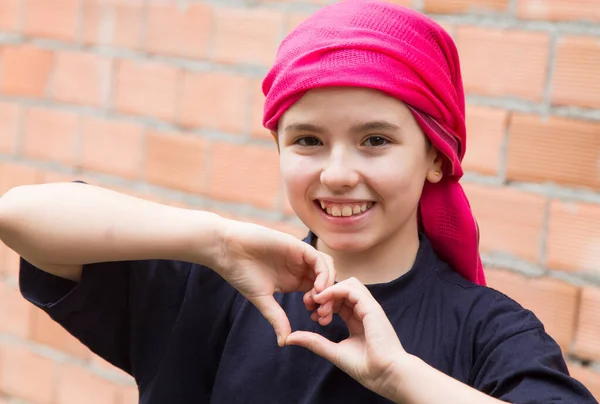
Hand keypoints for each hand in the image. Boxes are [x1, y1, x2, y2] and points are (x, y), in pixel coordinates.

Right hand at [212, 219, 335, 345]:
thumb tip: (284, 342)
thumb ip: (276, 318)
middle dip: (329, 298)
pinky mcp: (297, 246)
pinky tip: (316, 288)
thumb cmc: (241, 272)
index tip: (317, 320)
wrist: (227, 250)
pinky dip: (323, 273)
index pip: (319, 293)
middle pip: (327, 281)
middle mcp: (300, 268)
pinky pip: (319, 259)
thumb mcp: (262, 299)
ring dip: (329, 285)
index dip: (323, 307)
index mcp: (295, 280)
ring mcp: (300, 256)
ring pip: (327, 268)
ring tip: (319, 302)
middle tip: (322, 315)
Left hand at [285, 277, 408, 400]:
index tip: (310, 313)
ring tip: (317, 304)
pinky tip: (323, 299)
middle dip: (323, 294)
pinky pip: (352, 288)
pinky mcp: (371, 307)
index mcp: (357, 320)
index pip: (339, 301)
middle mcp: (364, 311)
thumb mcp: (333, 351)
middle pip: (342, 289)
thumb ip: (314, 341)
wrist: (385, 374)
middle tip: (309, 305)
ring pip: (348, 284)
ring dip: (329, 291)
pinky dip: (335, 290)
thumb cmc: (365, 367)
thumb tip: (291, 338)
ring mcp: (369, 307)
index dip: (323, 303)